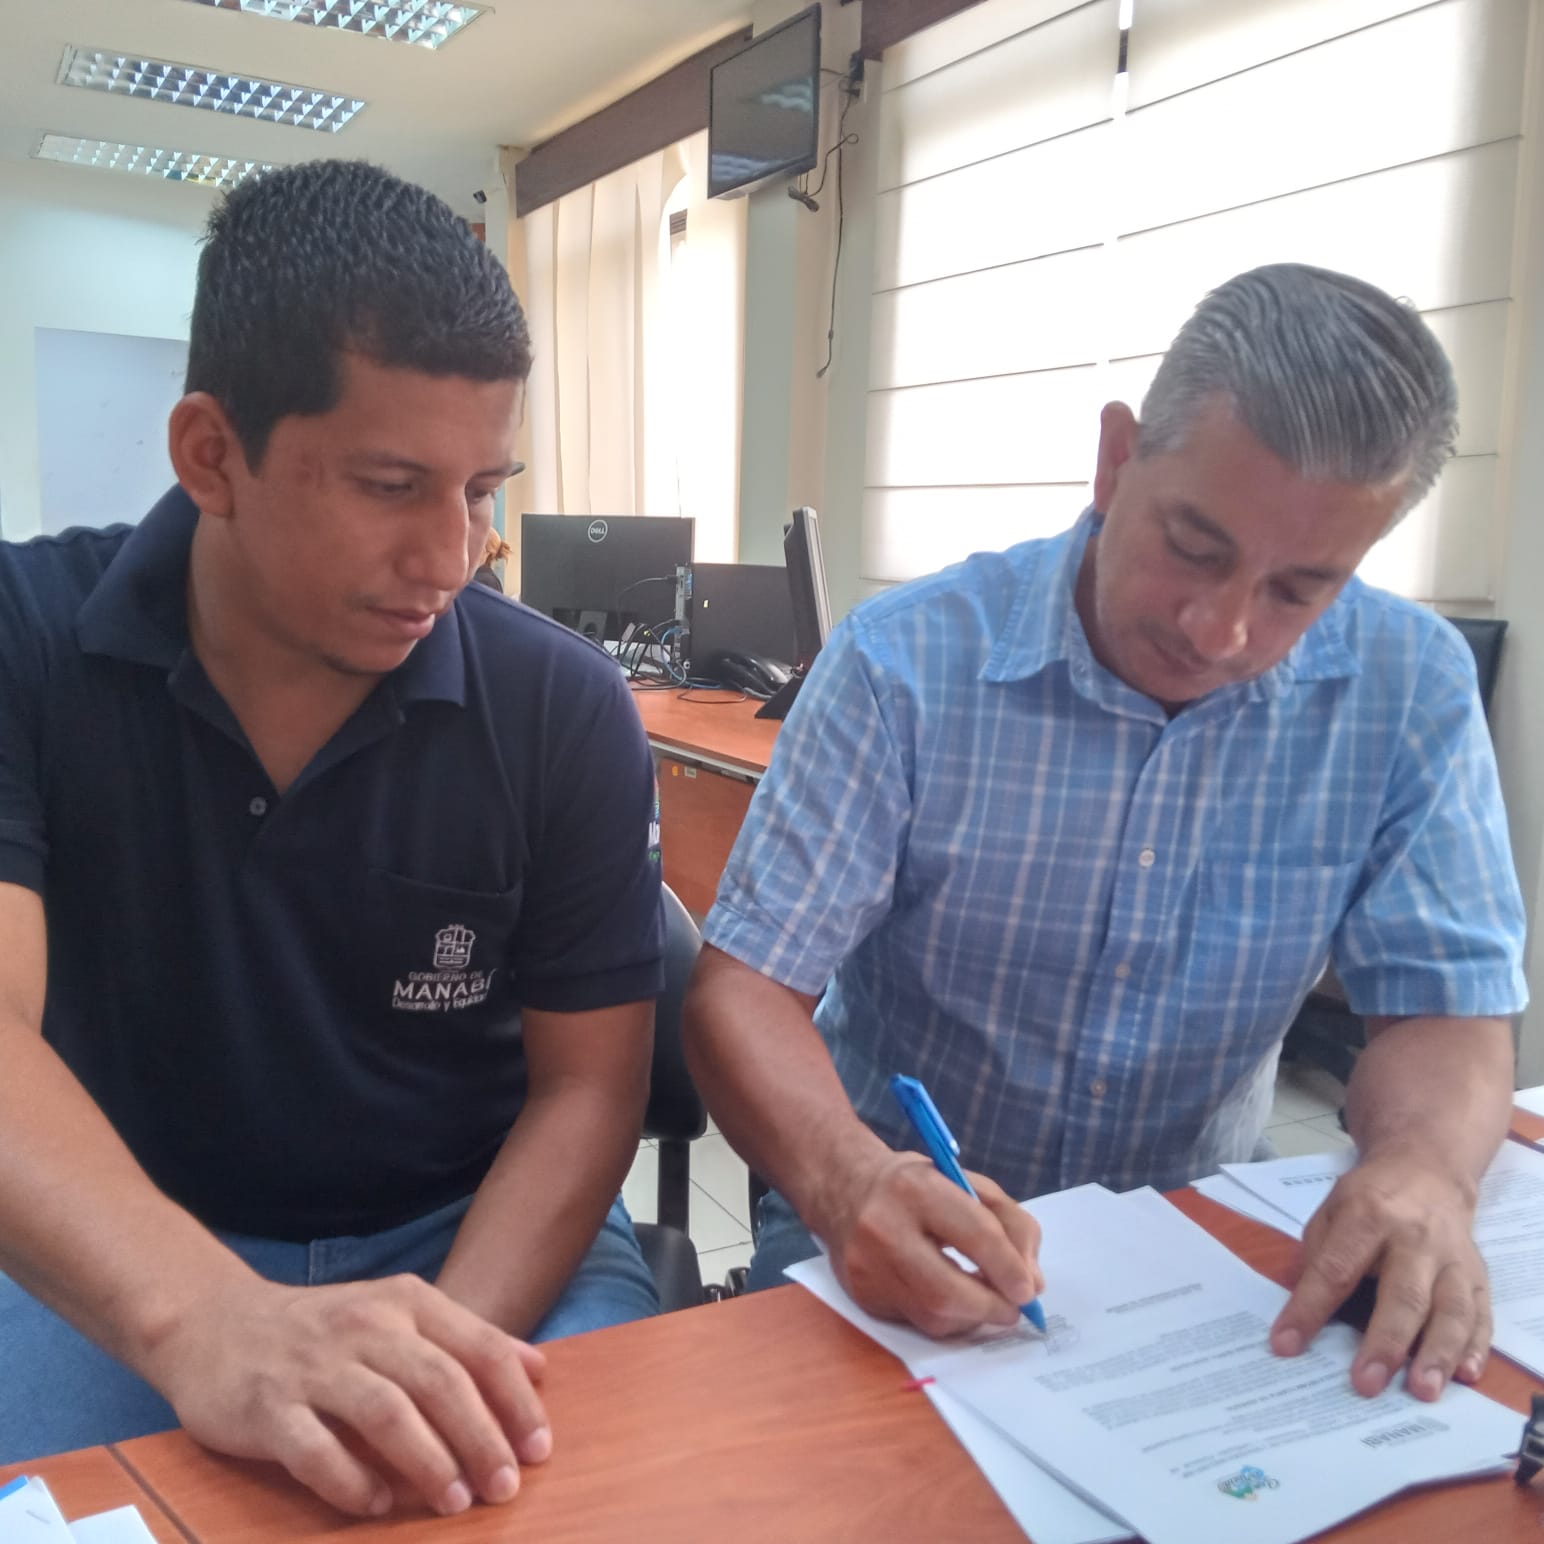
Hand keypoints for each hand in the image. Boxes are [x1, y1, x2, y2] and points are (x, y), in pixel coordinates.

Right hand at [140, 1272, 550, 1516]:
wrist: (215, 1322)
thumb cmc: (325, 1328)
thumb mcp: (399, 1313)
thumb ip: (465, 1338)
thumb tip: (538, 1367)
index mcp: (406, 1302)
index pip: (479, 1348)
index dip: (515, 1401)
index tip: (540, 1449)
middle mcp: (366, 1326)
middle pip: (440, 1382)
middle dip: (482, 1439)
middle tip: (507, 1487)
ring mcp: (314, 1366)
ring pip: (386, 1413)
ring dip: (429, 1462)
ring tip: (457, 1503)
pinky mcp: (267, 1408)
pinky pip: (316, 1450)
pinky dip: (352, 1481)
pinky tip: (377, 1505)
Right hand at [822, 1151, 1042, 1338]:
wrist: (843, 1188)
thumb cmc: (915, 1185)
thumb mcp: (965, 1182)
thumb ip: (1008, 1223)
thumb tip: (1032, 1283)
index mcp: (915, 1187)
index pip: (975, 1235)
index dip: (1009, 1268)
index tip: (1029, 1289)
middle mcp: (883, 1227)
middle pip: (948, 1291)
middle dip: (991, 1308)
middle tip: (1013, 1309)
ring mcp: (867, 1267)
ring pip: (932, 1316)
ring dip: (971, 1318)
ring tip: (984, 1302)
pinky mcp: (861, 1295)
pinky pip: (915, 1322)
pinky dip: (945, 1317)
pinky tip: (951, 1299)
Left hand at [1269, 1151, 1488, 1399]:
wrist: (1427, 1171)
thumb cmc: (1370, 1199)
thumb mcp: (1330, 1211)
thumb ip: (1315, 1256)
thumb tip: (1294, 1310)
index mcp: (1366, 1217)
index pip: (1335, 1269)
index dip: (1309, 1309)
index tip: (1287, 1345)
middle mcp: (1414, 1238)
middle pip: (1402, 1294)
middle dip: (1384, 1342)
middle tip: (1366, 1384)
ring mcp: (1452, 1258)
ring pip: (1451, 1310)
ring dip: (1437, 1354)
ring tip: (1423, 1390)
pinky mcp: (1478, 1275)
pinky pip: (1481, 1315)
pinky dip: (1475, 1348)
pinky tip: (1465, 1375)